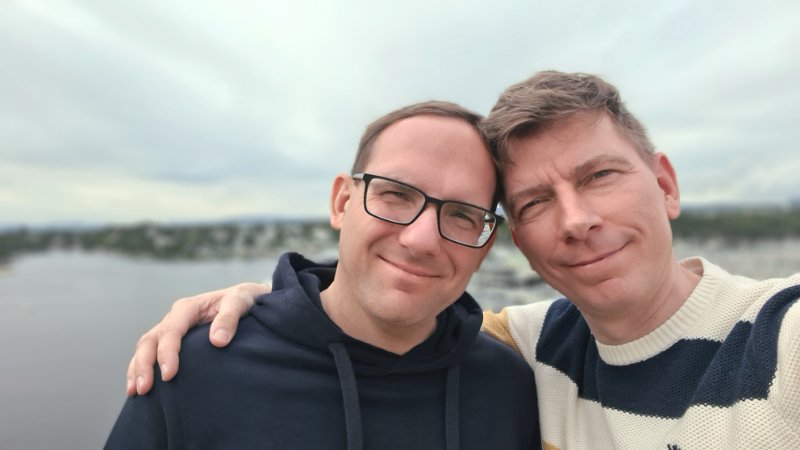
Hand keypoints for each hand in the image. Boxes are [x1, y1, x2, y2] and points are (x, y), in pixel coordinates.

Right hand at [125, 282, 270, 395]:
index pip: (171, 330)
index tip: (169, 375)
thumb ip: (230, 318)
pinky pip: (150, 354)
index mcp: (188, 308)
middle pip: (151, 340)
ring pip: (145, 348)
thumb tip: (217, 341)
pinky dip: (139, 369)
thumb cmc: (243, 301)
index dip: (167, 352)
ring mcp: (171, 329)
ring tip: (136, 392)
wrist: (245, 300)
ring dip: (137, 369)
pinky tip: (137, 387)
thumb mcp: (240, 302)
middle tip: (145, 389)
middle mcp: (175, 318)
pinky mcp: (172, 341)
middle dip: (144, 364)